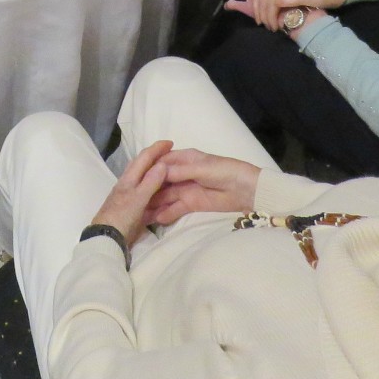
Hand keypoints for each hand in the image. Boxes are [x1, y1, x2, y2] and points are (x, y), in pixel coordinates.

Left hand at [88, 140, 172, 246]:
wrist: (106, 237)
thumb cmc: (121, 216)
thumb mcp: (138, 199)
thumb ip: (150, 182)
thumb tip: (163, 163)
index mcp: (129, 179)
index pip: (144, 158)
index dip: (157, 149)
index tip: (170, 142)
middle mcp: (128, 183)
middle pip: (141, 165)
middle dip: (154, 156)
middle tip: (169, 153)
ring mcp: (128, 195)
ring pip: (142, 177)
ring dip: (153, 170)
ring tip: (166, 169)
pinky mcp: (130, 206)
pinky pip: (144, 192)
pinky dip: (152, 187)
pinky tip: (157, 191)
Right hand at [144, 148, 260, 225]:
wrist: (246, 190)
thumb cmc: (226, 171)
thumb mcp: (202, 168)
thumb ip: (180, 171)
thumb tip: (157, 173)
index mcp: (184, 158)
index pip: (161, 162)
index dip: (148, 169)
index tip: (134, 178)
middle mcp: (181, 173)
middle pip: (160, 181)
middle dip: (148, 189)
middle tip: (132, 199)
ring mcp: (186, 189)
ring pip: (165, 196)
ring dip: (154, 203)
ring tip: (139, 213)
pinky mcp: (191, 204)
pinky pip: (175, 208)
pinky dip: (166, 213)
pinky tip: (155, 219)